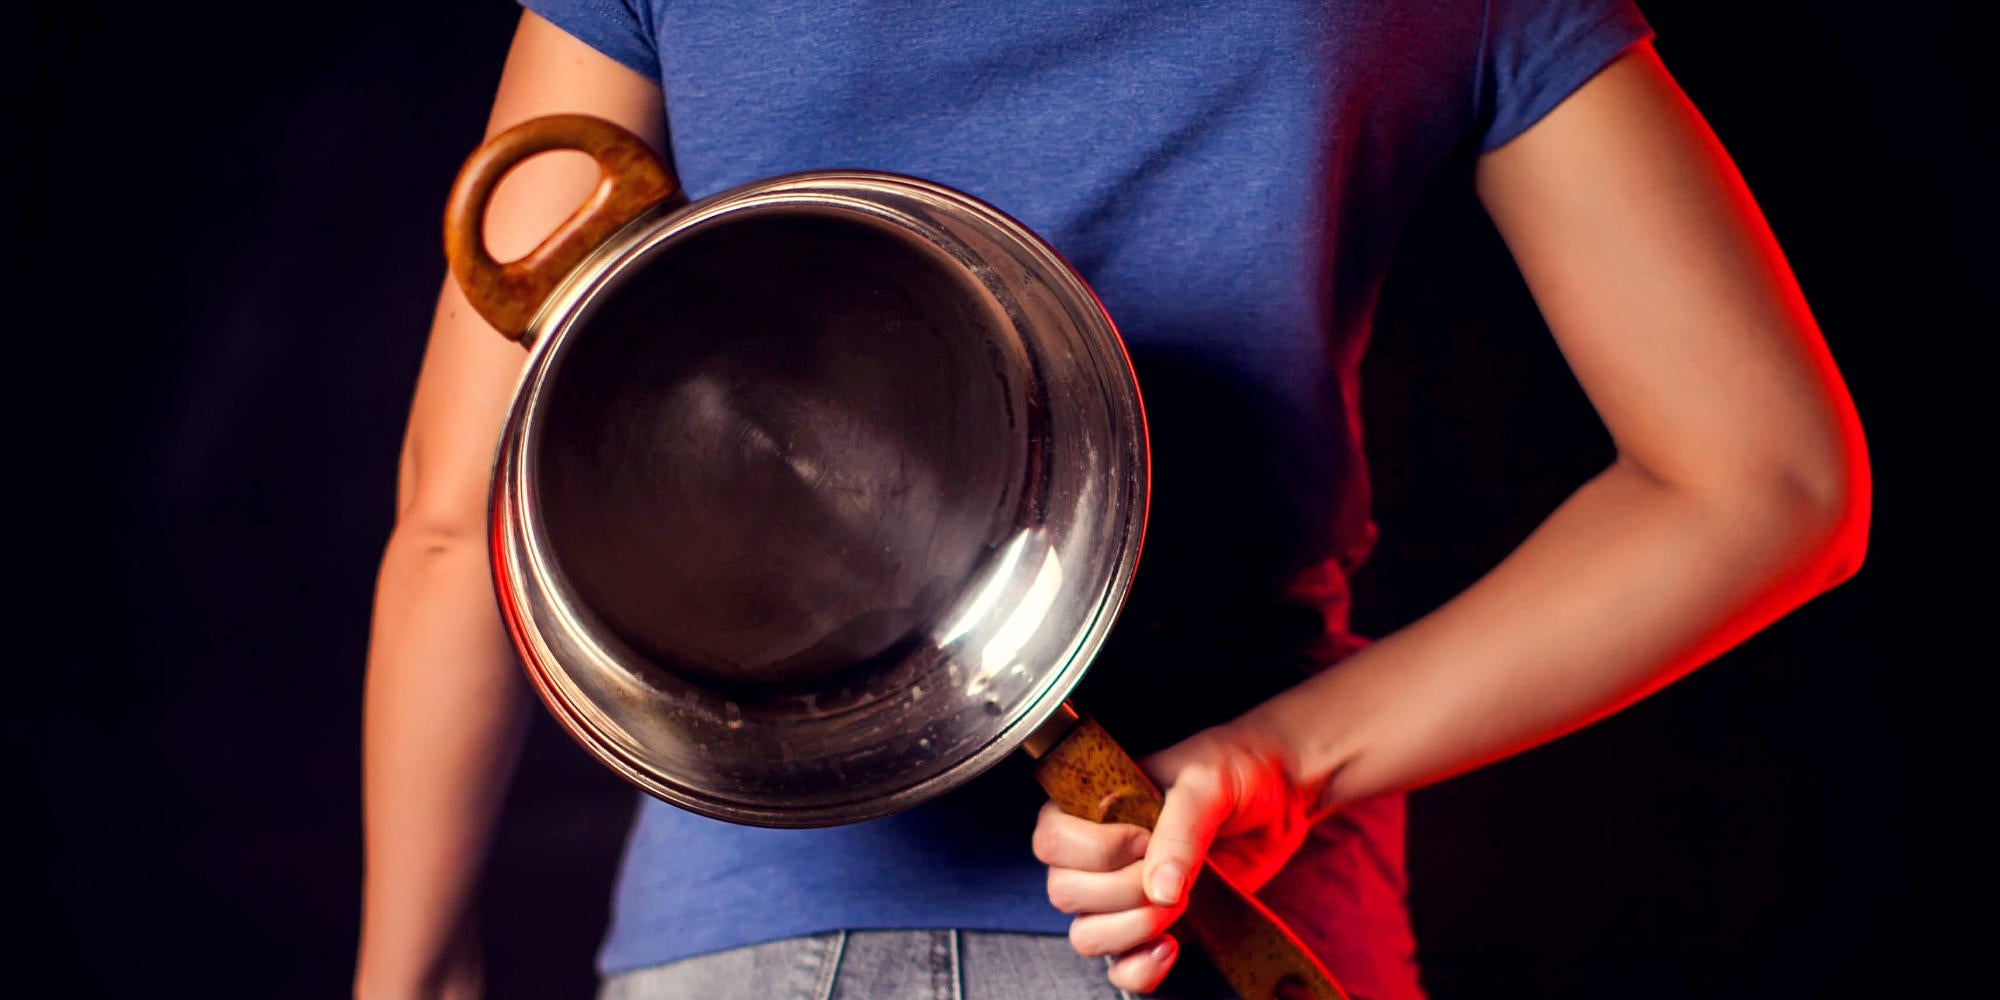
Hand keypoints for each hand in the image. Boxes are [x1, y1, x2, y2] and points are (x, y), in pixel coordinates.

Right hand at [1032, 714, 1318, 993]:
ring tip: (1179, 905)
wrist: (1282, 793)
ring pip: (1087, 936)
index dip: (1095, 850)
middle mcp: (1098, 853)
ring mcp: (1122, 895)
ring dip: (1132, 929)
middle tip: (1169, 871)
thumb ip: (1180, 830)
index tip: (1144, 837)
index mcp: (1093, 804)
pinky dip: (1139, 969)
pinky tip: (1171, 945)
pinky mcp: (1152, 928)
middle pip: (1064, 893)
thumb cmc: (1236, 769)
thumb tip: (1159, 889)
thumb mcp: (1208, 783)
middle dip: (1121, 891)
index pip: (1051, 840)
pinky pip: (1120, 969)